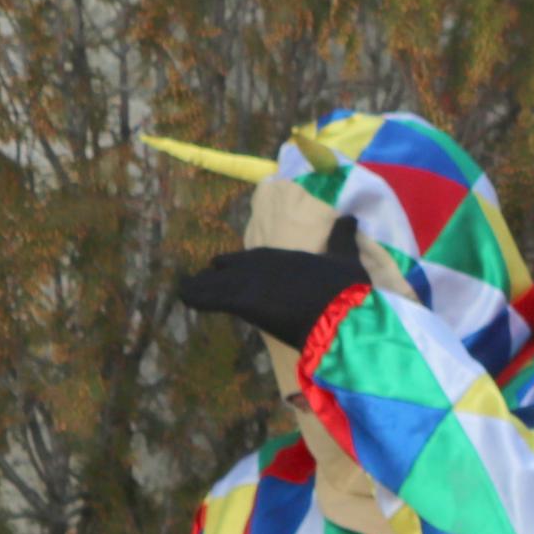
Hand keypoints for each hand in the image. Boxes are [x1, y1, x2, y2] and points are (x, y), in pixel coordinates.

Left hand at [174, 215, 369, 350]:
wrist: (343, 316)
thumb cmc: (346, 290)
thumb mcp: (346, 259)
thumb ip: (343, 238)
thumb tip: (350, 217)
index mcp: (282, 255)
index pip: (250, 257)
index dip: (238, 266)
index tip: (228, 270)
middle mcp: (260, 264)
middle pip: (227, 267)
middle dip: (216, 277)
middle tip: (207, 284)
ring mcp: (248, 282)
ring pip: (212, 281)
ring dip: (201, 287)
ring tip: (187, 290)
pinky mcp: (241, 302)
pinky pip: (206, 297)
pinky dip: (194, 297)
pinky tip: (183, 296)